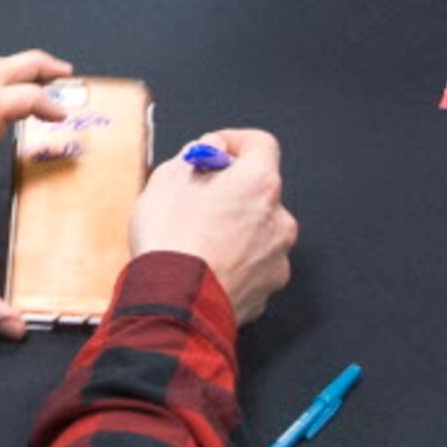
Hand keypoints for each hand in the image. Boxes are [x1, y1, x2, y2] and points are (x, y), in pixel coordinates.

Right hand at [130, 130, 296, 325]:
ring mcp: (276, 258)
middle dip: (232, 190)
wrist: (173, 304)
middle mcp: (279, 219)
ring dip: (236, 228)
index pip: (261, 144)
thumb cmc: (170, 240)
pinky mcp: (266, 290)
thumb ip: (195, 156)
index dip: (235, 142)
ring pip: (258, 231)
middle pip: (260, 191)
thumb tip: (210, 149)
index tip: (213, 150)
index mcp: (259, 184)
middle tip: (197, 198)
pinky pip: (252, 266)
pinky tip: (205, 266)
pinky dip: (235, 261)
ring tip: (198, 239)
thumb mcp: (167, 180)